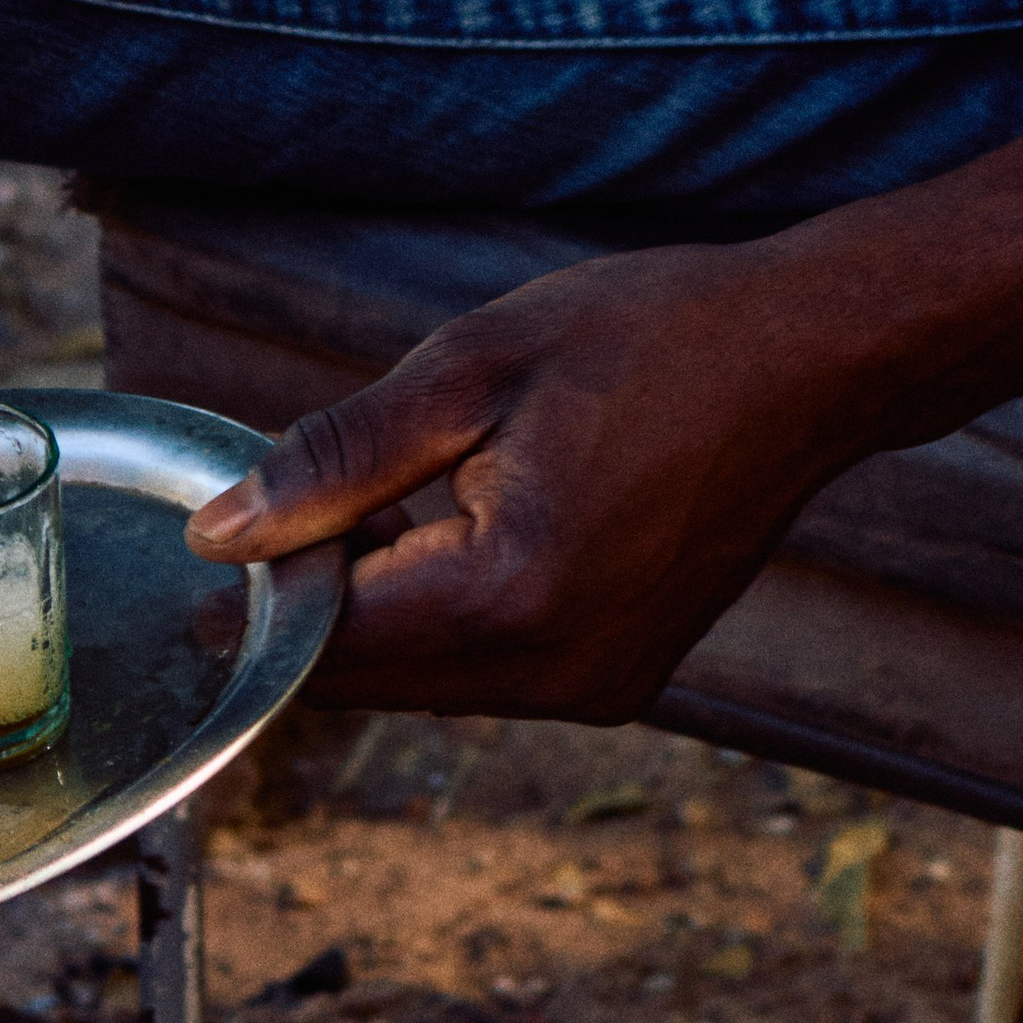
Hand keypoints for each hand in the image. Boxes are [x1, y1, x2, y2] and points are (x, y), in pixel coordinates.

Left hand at [185, 243, 878, 723]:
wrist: (811, 357)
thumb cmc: (650, 337)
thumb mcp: (470, 369)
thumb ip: (337, 460)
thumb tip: (220, 534)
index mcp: (512, 598)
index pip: (326, 647)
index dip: (251, 602)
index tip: (211, 540)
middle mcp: (559, 673)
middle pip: (369, 680)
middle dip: (313, 604)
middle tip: (296, 499)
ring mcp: (599, 685)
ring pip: (426, 678)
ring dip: (380, 607)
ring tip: (397, 490)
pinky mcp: (621, 674)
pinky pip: (489, 666)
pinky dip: (446, 610)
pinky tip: (458, 520)